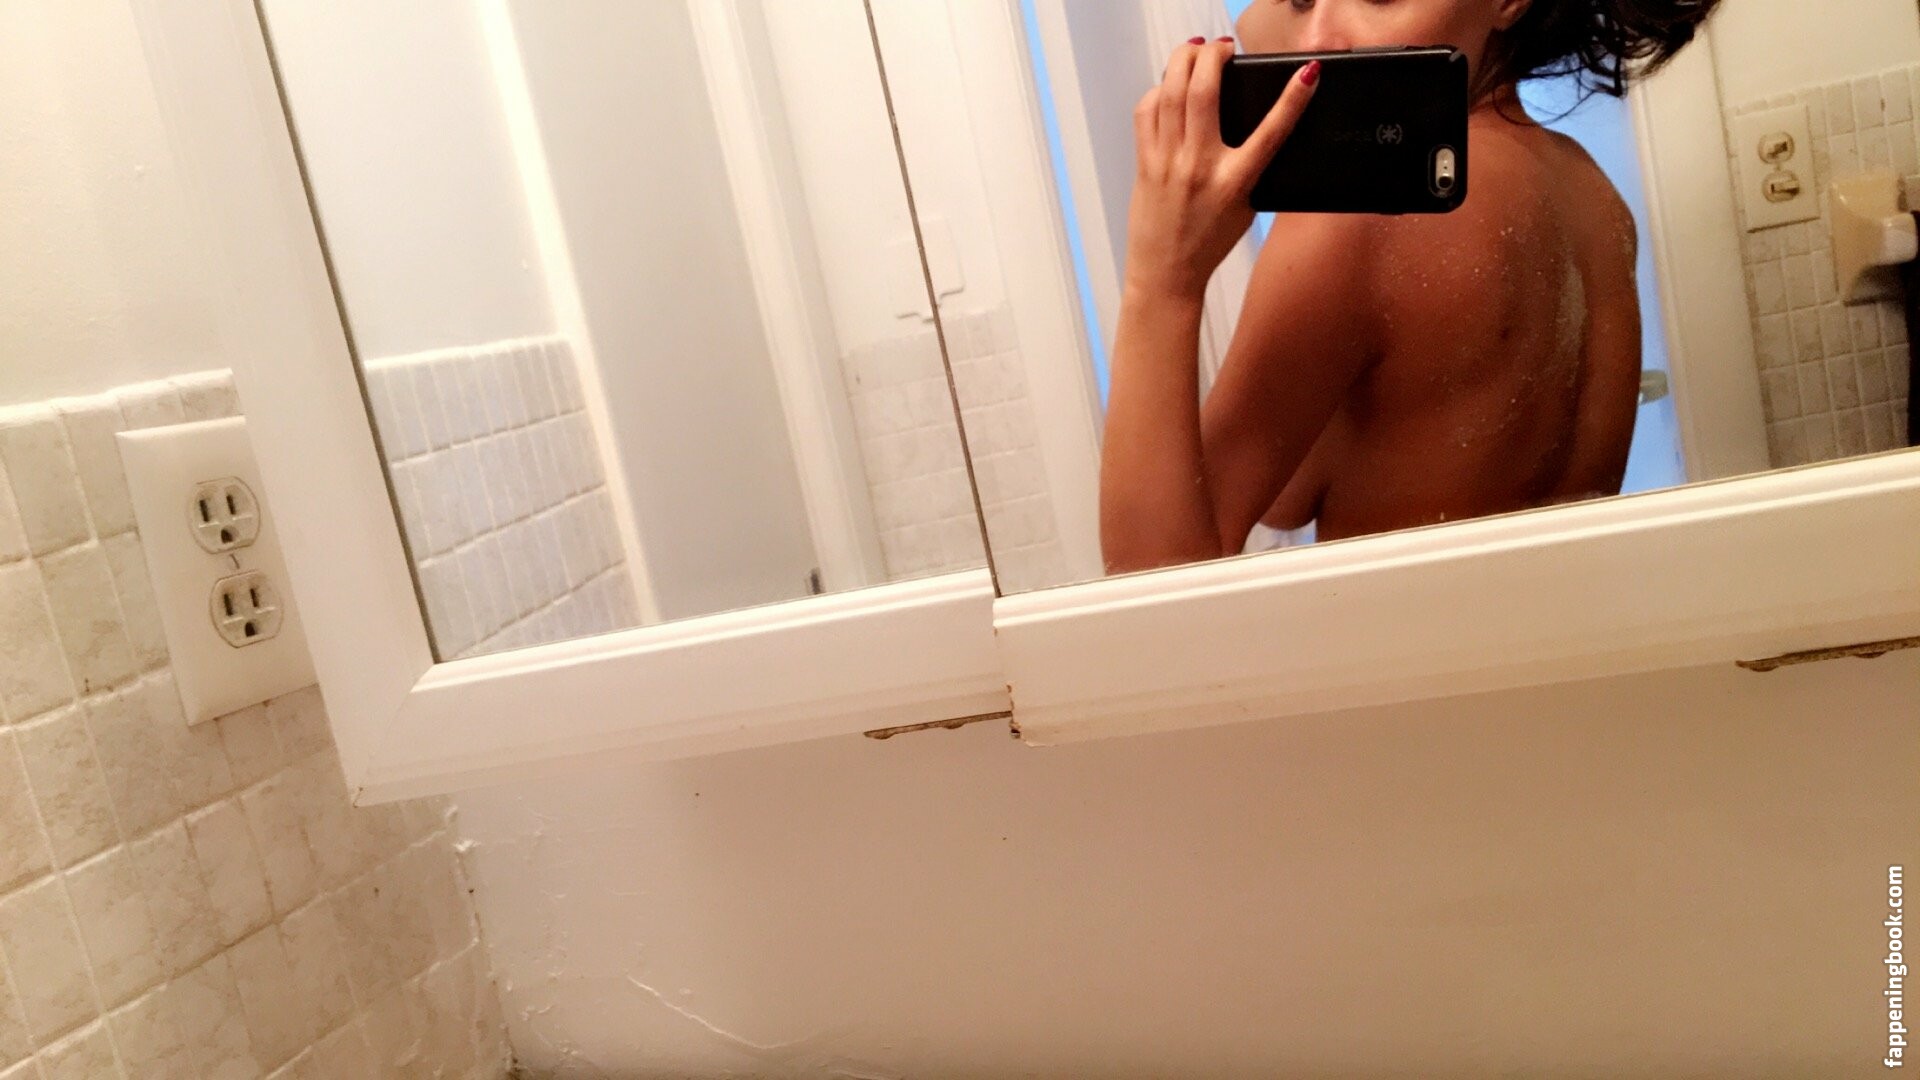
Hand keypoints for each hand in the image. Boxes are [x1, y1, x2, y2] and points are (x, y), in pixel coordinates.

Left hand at [1125, 39, 1317, 301]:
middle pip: (1203, 92)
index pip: (1271, 132)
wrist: (1166, 274)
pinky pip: (1147, 112)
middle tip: (1224, 48)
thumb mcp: (1246, 207)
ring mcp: (1168, 162)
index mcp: (1234, 182)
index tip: (1308, 72)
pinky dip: (1158, 90)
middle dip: (1213, 57)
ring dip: (1183, 61)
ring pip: (1169, 93)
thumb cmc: (1208, 243)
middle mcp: (1199, 167)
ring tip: (1196, 50)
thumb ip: (1252, 168)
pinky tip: (1169, 85)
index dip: (1293, 98)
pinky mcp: (1144, 163)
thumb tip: (1262, 129)